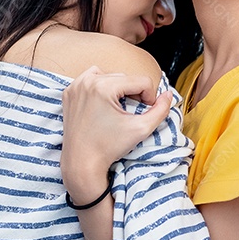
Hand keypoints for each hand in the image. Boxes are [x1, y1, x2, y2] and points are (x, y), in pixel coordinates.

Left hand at [61, 67, 173, 202]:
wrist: (82, 163)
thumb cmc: (108, 148)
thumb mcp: (141, 129)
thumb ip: (160, 110)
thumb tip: (168, 95)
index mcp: (103, 87)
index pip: (141, 81)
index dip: (150, 97)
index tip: (147, 113)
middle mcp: (87, 82)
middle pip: (126, 77)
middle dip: (135, 93)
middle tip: (134, 112)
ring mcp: (76, 86)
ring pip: (110, 76)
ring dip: (119, 88)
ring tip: (120, 106)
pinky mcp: (70, 93)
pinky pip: (91, 79)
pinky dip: (101, 86)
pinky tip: (105, 101)